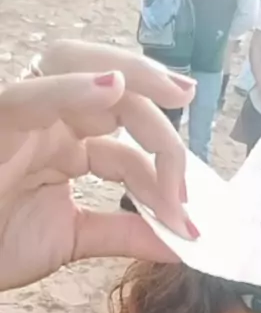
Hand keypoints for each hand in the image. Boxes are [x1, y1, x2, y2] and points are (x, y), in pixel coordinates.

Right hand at [0, 40, 196, 291]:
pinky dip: (69, 88)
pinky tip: (111, 88)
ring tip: (172, 91)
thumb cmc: (0, 246)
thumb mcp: (75, 240)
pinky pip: (28, 95)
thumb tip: (181, 243)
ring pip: (74, 67)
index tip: (187, 218)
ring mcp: (23, 118)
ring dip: (128, 74)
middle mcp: (49, 125)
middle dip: (155, 94)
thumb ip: (125, 234)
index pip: (127, 146)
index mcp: (66, 148)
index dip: (163, 174)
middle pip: (109, 90)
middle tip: (190, 104)